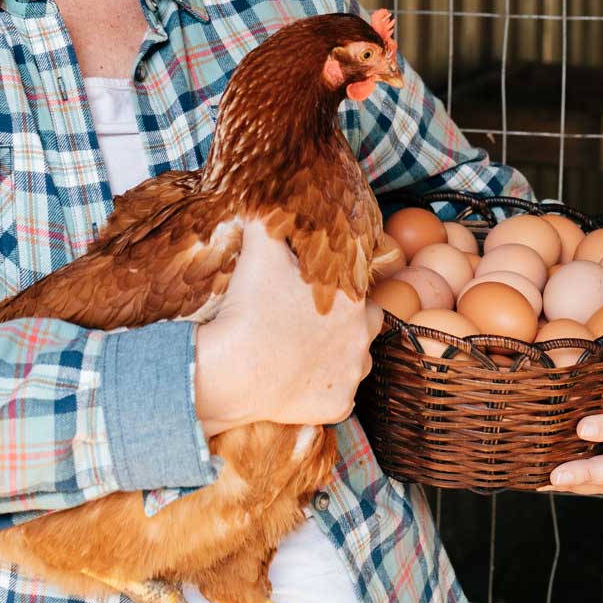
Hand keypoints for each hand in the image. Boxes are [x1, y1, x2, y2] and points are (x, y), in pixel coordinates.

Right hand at [195, 219, 382, 435]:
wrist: (233, 369)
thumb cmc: (251, 306)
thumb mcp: (262, 246)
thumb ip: (274, 218)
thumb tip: (273, 194)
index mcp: (354, 301)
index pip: (362, 290)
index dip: (342, 289)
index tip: (319, 293)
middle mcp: (363, 340)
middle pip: (369, 325)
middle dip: (349, 320)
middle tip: (315, 319)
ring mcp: (351, 377)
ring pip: (357, 362)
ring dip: (340, 354)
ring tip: (306, 349)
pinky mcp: (337, 408)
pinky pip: (338, 397)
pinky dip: (323, 389)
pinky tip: (299, 379)